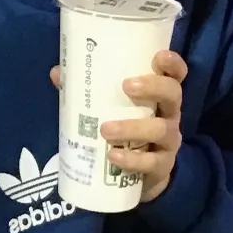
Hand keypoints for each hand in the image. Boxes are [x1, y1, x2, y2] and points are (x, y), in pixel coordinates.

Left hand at [50, 50, 187, 203]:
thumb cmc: (126, 131)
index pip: (176, 74)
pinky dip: (132, 159)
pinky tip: (113, 157)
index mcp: (159, 95)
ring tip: (106, 129)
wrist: (141, 176)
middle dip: (153, 87)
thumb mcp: (111, 109)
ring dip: (133, 128)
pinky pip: (151, 162)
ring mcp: (168, 141)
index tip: (159, 56)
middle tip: (126, 86)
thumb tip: (57, 73)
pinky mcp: (162, 166)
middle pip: (173, 94)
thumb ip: (87, 91)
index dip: (172, 63)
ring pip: (161, 129)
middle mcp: (169, 114)